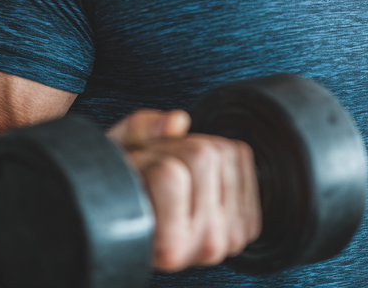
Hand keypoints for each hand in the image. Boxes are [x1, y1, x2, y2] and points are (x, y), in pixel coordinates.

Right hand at [107, 109, 261, 270]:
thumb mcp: (118, 156)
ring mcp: (232, 234)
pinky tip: (198, 179)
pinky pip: (241, 157)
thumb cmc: (126, 195)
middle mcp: (206, 245)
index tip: (139, 176)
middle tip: (158, 171)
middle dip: (176, 150)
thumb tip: (178, 121)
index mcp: (170, 245)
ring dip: (198, 150)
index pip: (169, 173)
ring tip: (176, 176)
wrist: (146, 230)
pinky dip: (219, 155)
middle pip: (204, 156)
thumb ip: (140, 131)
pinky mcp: (249, 221)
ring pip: (225, 152)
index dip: (149, 158)